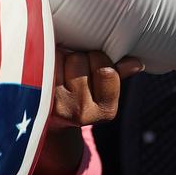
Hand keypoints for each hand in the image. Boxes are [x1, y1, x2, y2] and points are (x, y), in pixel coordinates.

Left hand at [30, 47, 142, 174]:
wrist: (45, 119)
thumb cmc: (77, 96)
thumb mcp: (101, 90)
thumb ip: (118, 74)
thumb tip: (137, 63)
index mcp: (106, 111)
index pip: (106, 69)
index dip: (98, 58)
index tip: (92, 61)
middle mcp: (82, 113)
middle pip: (81, 60)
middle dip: (77, 56)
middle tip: (72, 66)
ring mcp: (58, 106)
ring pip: (61, 58)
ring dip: (60, 55)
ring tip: (58, 66)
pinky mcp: (38, 96)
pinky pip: (44, 62)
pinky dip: (45, 57)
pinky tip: (45, 65)